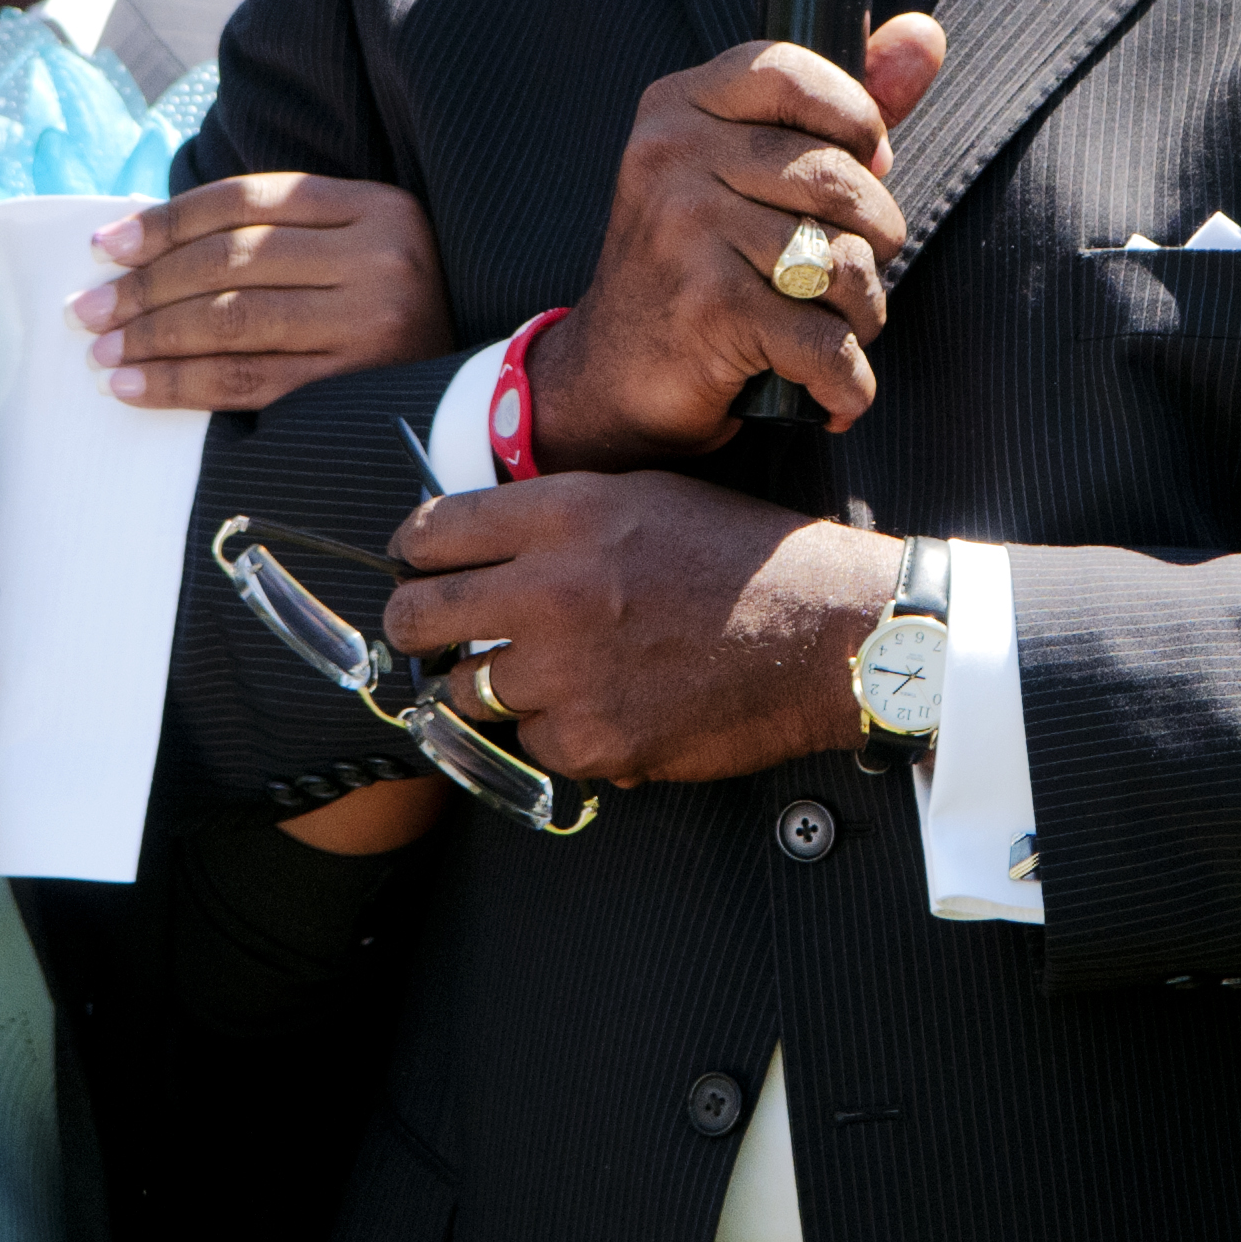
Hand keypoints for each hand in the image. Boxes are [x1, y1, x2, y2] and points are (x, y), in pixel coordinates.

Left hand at [77, 175, 453, 410]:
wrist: (478, 390)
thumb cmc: (388, 308)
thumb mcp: (354, 245)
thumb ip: (277, 233)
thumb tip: (140, 239)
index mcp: (376, 206)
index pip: (247, 201)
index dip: (167, 220)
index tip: (106, 246)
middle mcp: (382, 257)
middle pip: (234, 260)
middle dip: (146, 285)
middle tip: (85, 308)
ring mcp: (376, 324)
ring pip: (235, 321)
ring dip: (153, 336)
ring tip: (100, 349)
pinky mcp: (359, 387)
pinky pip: (250, 383)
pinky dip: (182, 384)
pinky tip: (136, 387)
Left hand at [384, 473, 896, 784]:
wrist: (828, 633)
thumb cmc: (745, 560)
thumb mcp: (645, 497)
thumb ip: (554, 515)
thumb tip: (473, 544)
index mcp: (564, 515)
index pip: (429, 534)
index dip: (412, 554)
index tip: (417, 569)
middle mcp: (552, 590)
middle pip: (417, 619)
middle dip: (416, 630)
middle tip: (434, 638)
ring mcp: (568, 673)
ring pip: (466, 693)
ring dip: (492, 688)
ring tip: (545, 675)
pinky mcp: (593, 740)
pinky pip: (531, 744)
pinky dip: (557, 733)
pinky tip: (605, 705)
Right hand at [527, 14, 946, 469]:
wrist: (612, 375)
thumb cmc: (703, 261)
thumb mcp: (755, 168)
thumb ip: (842, 103)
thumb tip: (927, 33)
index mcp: (679, 105)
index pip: (794, 74)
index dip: (855, 119)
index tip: (862, 162)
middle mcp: (670, 156)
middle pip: (837, 177)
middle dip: (873, 235)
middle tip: (849, 268)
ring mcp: (683, 230)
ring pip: (841, 260)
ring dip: (861, 310)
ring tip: (835, 326)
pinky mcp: (705, 309)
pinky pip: (826, 341)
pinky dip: (846, 380)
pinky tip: (832, 388)